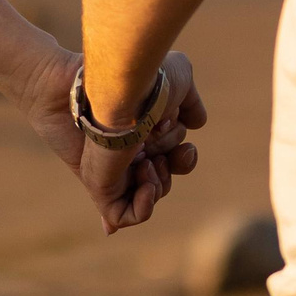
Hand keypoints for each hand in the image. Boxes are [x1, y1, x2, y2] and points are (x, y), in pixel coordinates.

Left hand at [75, 50, 207, 233]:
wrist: (110, 83)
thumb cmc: (144, 79)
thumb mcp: (179, 82)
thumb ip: (189, 104)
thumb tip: (197, 124)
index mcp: (146, 128)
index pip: (171, 156)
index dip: (183, 158)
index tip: (187, 147)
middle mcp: (129, 149)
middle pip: (164, 176)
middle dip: (176, 166)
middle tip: (163, 150)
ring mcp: (113, 168)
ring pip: (149, 196)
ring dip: (160, 184)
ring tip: (148, 162)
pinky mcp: (98, 184)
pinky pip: (121, 216)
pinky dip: (143, 207)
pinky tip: (146, 184)